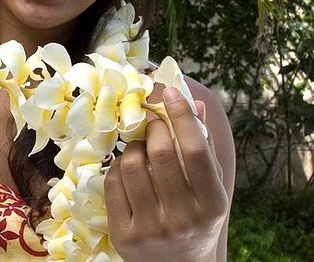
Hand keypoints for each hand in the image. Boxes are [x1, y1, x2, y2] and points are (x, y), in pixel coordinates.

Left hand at [104, 87, 227, 261]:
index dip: (181, 116)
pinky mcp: (123, 234)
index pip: (196, 150)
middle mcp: (183, 218)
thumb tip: (193, 102)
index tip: (170, 92)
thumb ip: (204, 147)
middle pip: (161, 154)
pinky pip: (112, 183)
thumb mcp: (210, 188)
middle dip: (153, 126)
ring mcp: (151, 229)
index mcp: (212, 205)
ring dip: (133, 144)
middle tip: (152, 120)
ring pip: (131, 165)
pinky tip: (127, 166)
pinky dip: (118, 166)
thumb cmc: (197, 219)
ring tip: (139, 145)